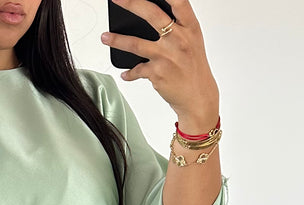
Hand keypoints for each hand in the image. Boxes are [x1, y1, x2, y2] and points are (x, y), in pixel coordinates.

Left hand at [101, 0, 219, 132]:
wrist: (198, 96)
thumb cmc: (193, 67)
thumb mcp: (192, 41)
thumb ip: (177, 25)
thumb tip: (151, 14)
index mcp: (190, 27)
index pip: (178, 2)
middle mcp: (179, 39)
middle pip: (152, 14)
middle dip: (131, 3)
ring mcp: (167, 56)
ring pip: (136, 43)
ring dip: (117, 40)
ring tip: (104, 37)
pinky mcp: (157, 73)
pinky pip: (137, 70)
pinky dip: (129, 73)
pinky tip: (125, 73)